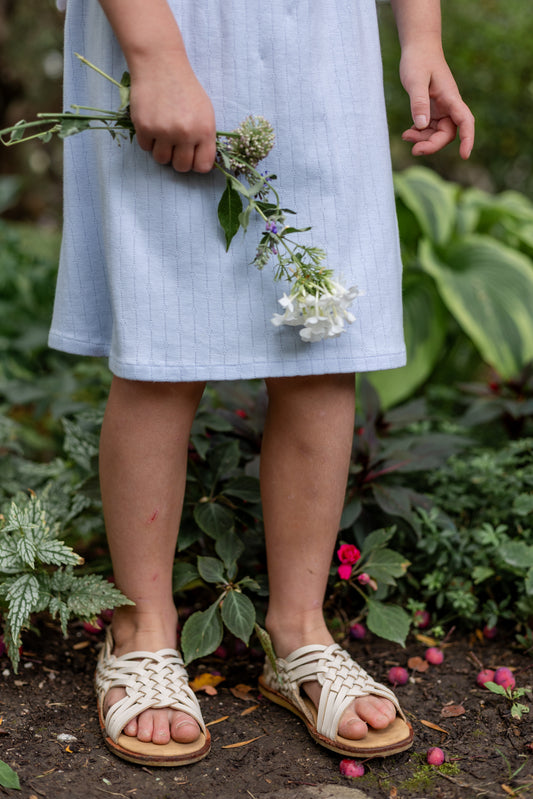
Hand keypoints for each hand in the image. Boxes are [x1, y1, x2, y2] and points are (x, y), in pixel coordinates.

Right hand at [129, 54, 215, 172]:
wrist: (160, 65)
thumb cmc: (185, 89)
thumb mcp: (205, 112)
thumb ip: (205, 138)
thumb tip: (199, 163)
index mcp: (205, 130)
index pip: (203, 166)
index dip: (196, 163)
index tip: (192, 155)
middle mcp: (186, 133)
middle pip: (181, 167)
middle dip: (178, 158)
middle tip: (175, 144)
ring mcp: (164, 132)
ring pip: (162, 160)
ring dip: (162, 150)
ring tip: (163, 133)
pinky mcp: (144, 127)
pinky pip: (146, 148)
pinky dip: (148, 139)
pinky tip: (152, 123)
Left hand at [399, 46, 474, 159]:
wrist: (419, 47)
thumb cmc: (418, 60)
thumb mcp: (415, 80)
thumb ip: (419, 103)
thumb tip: (422, 126)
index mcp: (450, 98)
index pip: (465, 121)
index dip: (467, 139)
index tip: (464, 155)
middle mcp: (449, 105)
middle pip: (448, 133)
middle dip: (433, 144)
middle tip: (414, 150)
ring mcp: (441, 108)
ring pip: (438, 133)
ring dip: (423, 140)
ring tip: (406, 136)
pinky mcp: (432, 109)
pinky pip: (430, 129)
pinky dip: (420, 134)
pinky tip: (408, 133)